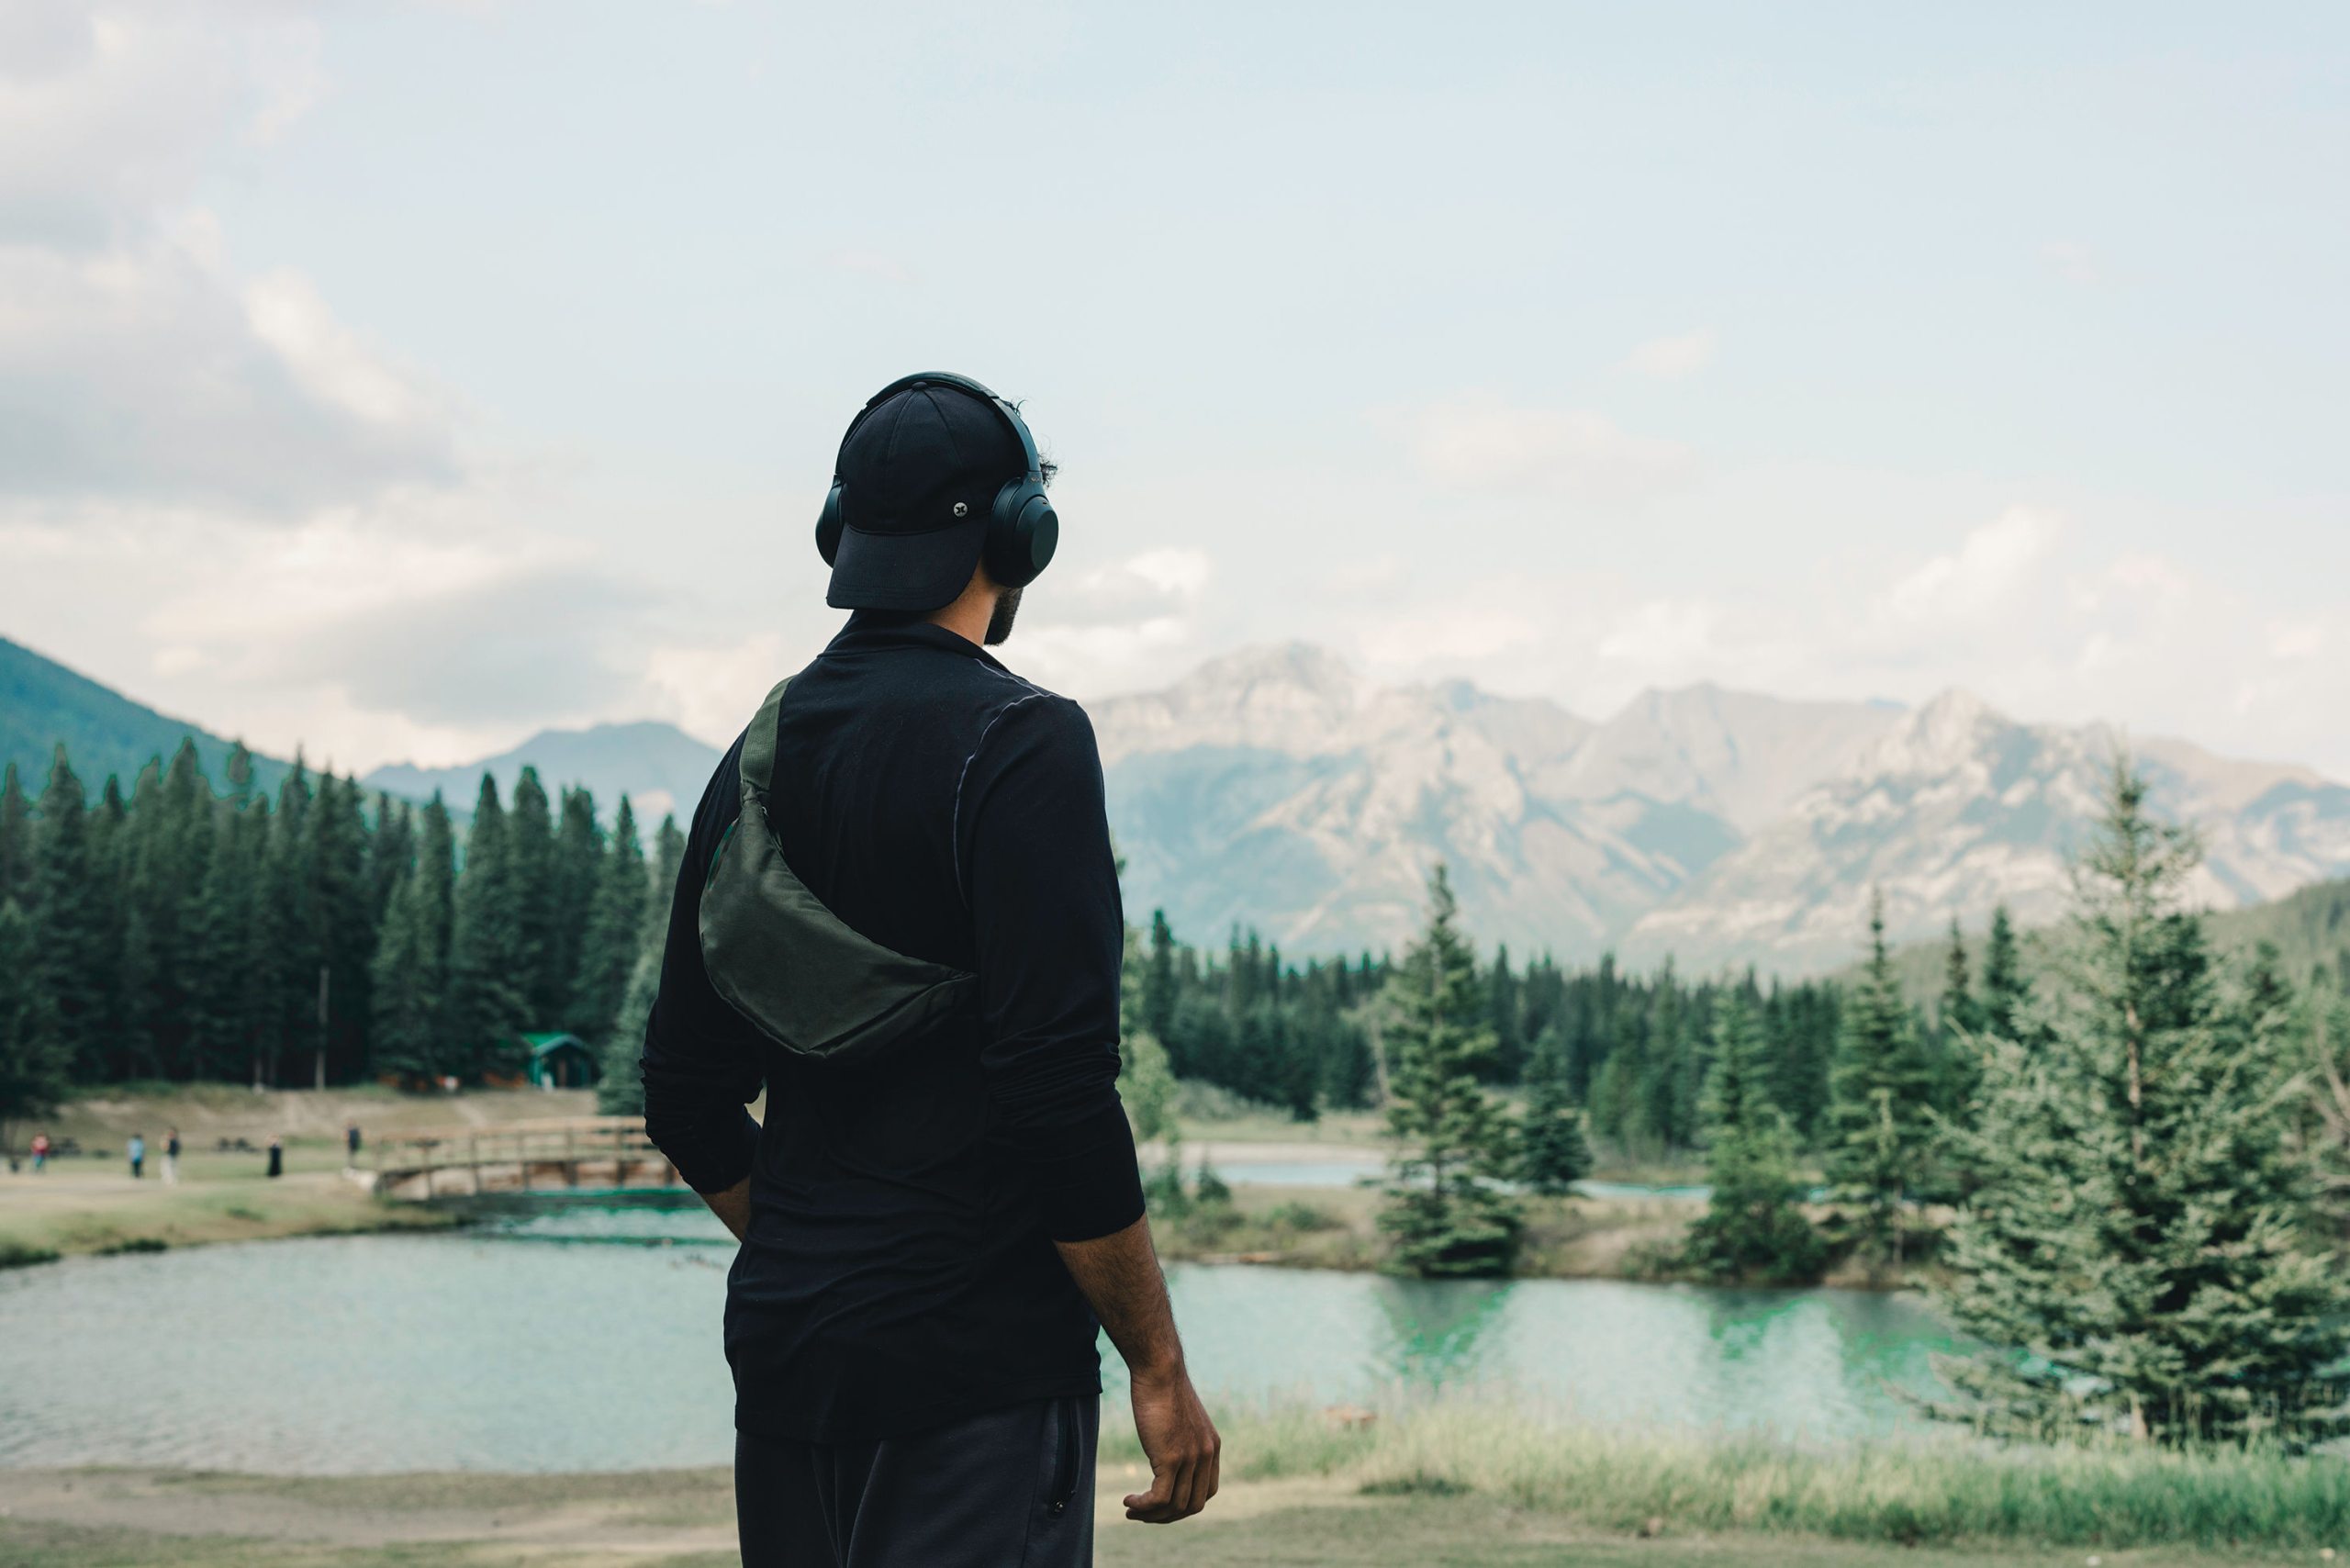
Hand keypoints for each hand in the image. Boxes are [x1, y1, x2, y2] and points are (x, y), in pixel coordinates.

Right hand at [1122, 1365, 1219, 1522]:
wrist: (1159, 1370)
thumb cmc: (1162, 1388)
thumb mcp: (1179, 1418)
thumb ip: (1181, 1438)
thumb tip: (1167, 1452)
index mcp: (1211, 1447)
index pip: (1207, 1492)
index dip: (1185, 1504)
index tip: (1162, 1504)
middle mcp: (1206, 1455)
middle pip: (1193, 1505)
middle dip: (1168, 1516)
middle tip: (1144, 1513)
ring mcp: (1190, 1458)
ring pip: (1175, 1506)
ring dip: (1151, 1515)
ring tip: (1131, 1510)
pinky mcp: (1171, 1458)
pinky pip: (1159, 1499)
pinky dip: (1143, 1507)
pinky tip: (1128, 1502)